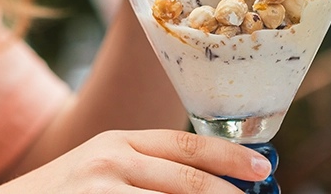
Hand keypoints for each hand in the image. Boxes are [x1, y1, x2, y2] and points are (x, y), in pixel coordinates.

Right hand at [0, 130, 270, 192]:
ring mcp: (100, 189)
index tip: (263, 168)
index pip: (184, 143)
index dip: (227, 156)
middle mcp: (112, 159)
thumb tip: (206, 179)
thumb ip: (149, 167)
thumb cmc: (66, 189)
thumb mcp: (105, 165)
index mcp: (119, 141)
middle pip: (186, 178)